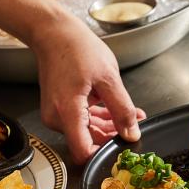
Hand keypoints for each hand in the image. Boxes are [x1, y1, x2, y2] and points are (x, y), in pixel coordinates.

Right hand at [33, 18, 145, 164]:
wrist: (54, 34)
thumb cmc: (76, 48)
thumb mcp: (109, 78)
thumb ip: (122, 109)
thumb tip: (131, 133)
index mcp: (67, 112)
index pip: (83, 152)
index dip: (104, 154)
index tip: (122, 149)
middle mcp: (57, 118)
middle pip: (88, 142)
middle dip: (113, 136)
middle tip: (134, 126)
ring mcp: (56, 115)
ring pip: (86, 132)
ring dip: (109, 126)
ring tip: (130, 116)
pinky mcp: (58, 110)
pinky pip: (80, 122)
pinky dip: (98, 118)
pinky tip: (114, 111)